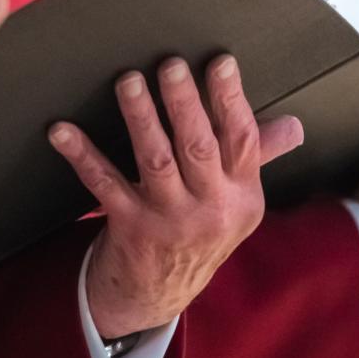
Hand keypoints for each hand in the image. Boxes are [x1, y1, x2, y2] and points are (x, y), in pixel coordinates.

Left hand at [48, 55, 303, 338]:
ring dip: (141, 119)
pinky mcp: (130, 228)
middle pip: (198, 148)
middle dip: (184, 103)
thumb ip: (258, 158)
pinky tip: (64, 131)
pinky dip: (83, 156)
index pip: (242, 141)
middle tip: (170, 65)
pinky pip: (105, 186)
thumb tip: (294, 127)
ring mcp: (170, 221)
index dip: (231, 99)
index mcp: (242, 195)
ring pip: (155, 161)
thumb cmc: (200, 232)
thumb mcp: (236, 203)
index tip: (220, 63)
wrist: (160, 294)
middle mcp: (211, 209)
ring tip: (128, 82)